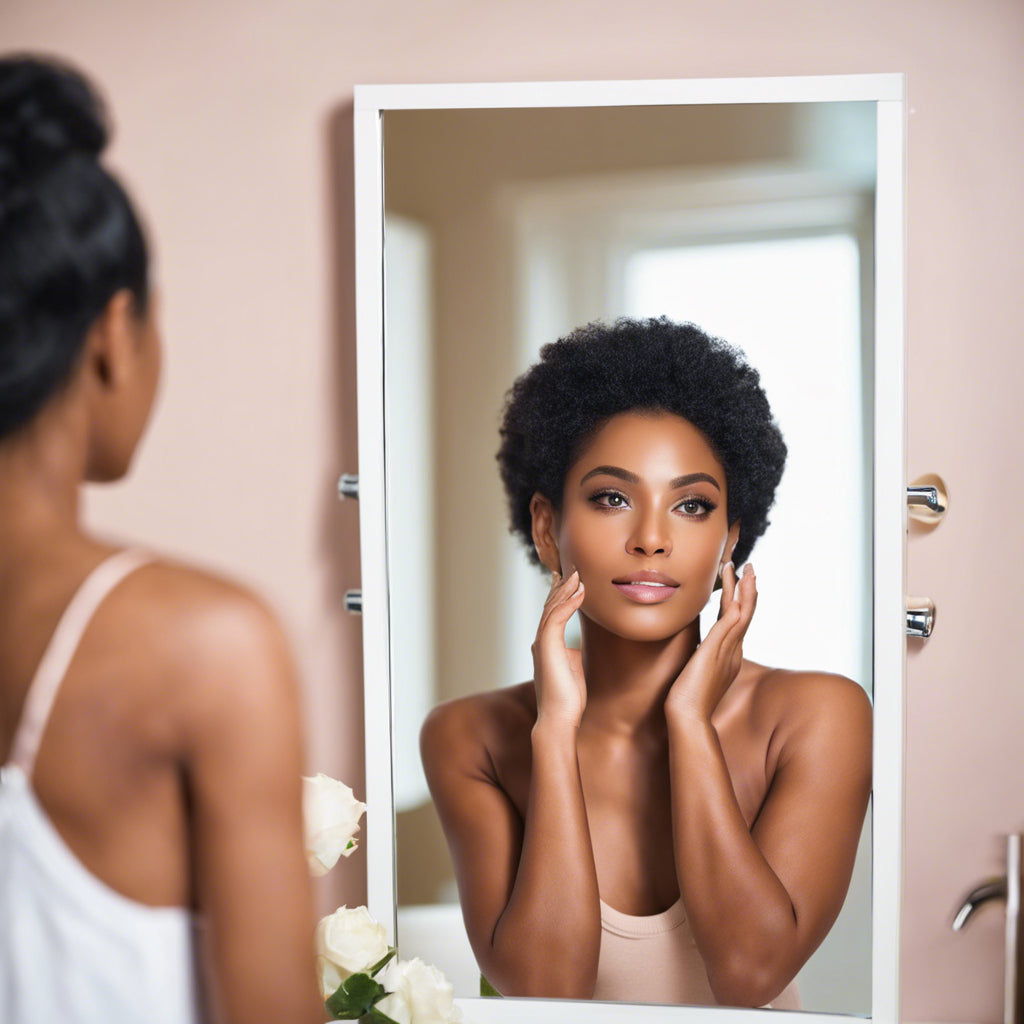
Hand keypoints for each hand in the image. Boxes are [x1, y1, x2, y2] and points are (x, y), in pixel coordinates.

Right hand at [531, 570, 586, 727]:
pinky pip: (557, 617)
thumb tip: (577, 647)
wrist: (559, 719)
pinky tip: (580, 592)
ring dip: (566, 590)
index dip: (561, 596)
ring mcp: (542, 643)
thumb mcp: (573, 670)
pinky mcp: (547, 647)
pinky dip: (568, 602)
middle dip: (562, 587)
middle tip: (574, 570)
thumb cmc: (567, 700)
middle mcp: (541, 641)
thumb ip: (572, 655)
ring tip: (578, 575)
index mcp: (546, 646)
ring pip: (552, 608)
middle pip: (550, 606)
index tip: (571, 582)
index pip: (552, 614)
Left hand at [665, 562, 756, 722]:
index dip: (740, 599)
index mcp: (729, 655)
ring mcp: (727, 651)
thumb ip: (703, 659)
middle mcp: (733, 651)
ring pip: (742, 614)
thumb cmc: (689, 699)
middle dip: (749, 589)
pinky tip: (736, 591)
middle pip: (746, 614)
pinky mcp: (715, 651)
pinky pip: (730, 623)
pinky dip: (734, 605)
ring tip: (746, 569)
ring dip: (744, 590)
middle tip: (750, 567)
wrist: (688, 717)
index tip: (740, 581)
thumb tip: (698, 652)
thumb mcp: (699, 672)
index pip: (737, 621)